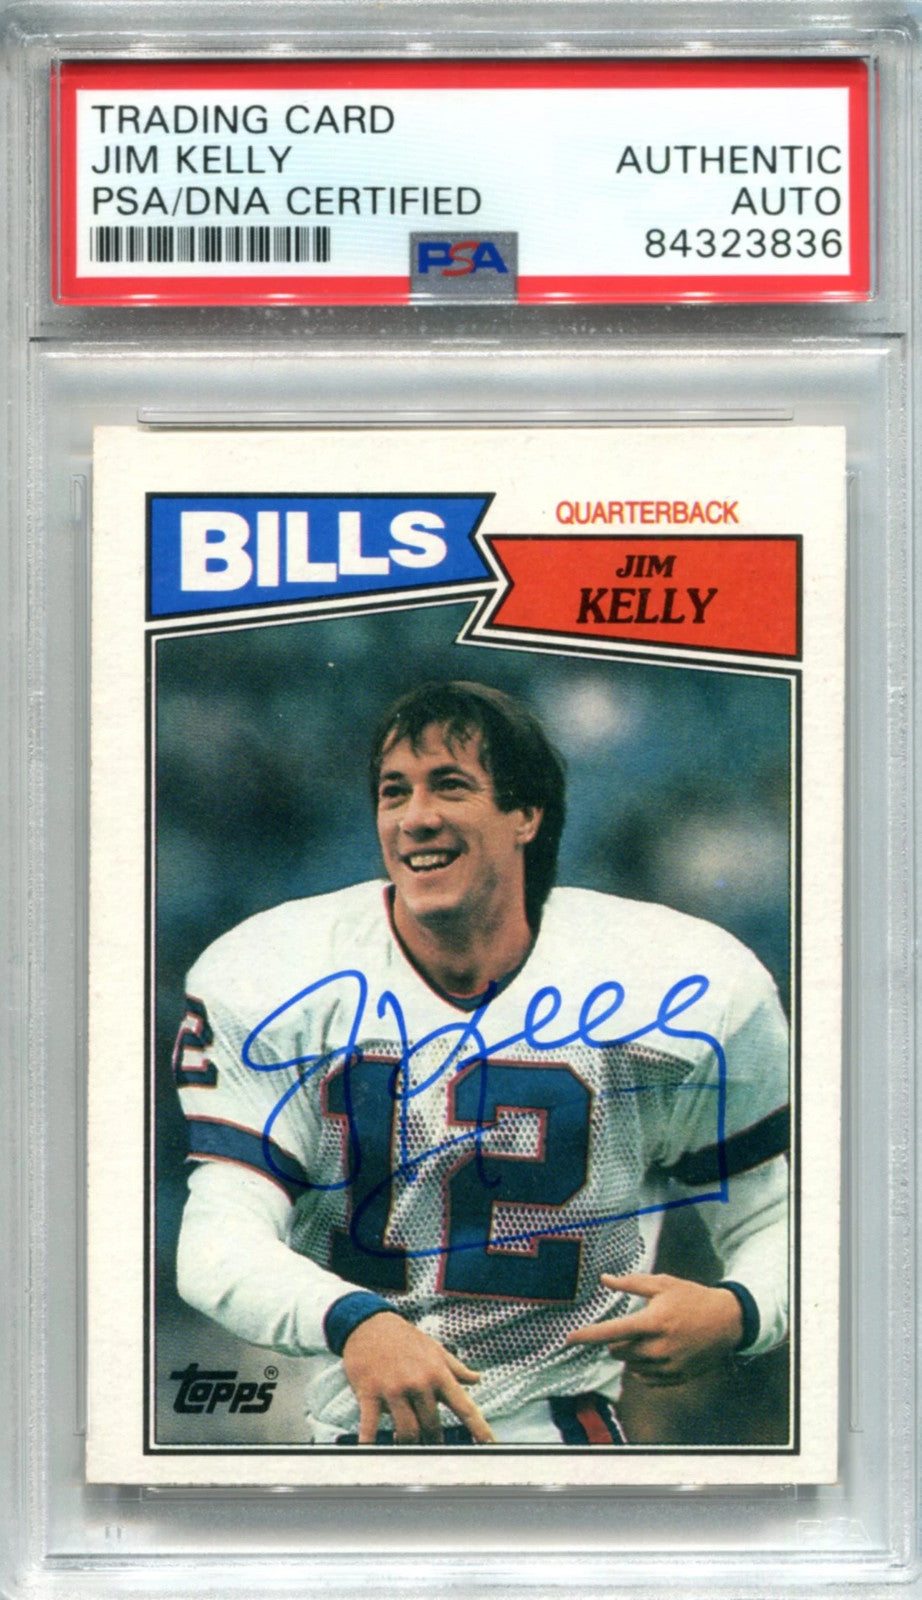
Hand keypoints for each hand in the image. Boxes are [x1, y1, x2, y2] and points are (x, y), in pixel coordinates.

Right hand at [341, 1312, 495, 1443]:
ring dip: (408, 1443)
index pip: (464, 1406)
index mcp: (438, 1373)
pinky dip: (371, 1442)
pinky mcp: (370, 1394)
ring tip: (405, 1444)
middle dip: (433, 1440)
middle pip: (432, 1426)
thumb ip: (456, 1368)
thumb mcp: (435, 1349)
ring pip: (407, 1431)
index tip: (489, 1444)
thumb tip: (476, 1379)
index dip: (478, 1427)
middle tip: (432, 1446)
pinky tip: (371, 1451)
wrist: (370, 1325)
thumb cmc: (405, 1339)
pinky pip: (370, 1426)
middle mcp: (418, 1383)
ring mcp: (393, 1389)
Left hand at [565, 1273, 743, 1386]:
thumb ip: (631, 1284)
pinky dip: (643, 1368)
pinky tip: (656, 1352)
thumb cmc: (692, 1298)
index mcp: (652, 1321)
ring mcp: (668, 1366)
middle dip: (617, 1340)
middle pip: (618, 1351)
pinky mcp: (676, 1378)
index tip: (567, 1339)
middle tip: (635, 1326)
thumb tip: (604, 1279)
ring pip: (630, 1366)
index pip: (611, 1332)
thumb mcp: (663, 1284)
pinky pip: (645, 1379)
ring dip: (631, 1353)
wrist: (727, 1321)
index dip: (586, 1336)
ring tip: (651, 1336)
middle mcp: (658, 1347)